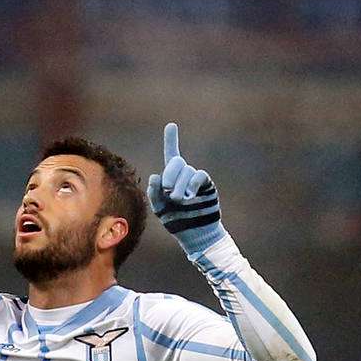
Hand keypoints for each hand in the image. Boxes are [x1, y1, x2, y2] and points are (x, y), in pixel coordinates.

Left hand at [147, 123, 225, 254]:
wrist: (195, 235)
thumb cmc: (176, 221)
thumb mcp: (160, 209)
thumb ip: (154, 193)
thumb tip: (155, 176)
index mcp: (171, 178)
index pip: (171, 155)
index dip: (171, 140)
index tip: (171, 125)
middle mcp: (184, 176)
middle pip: (176, 162)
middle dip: (169, 174)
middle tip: (167, 190)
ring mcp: (196, 181)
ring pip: (187, 171)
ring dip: (179, 185)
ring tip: (178, 200)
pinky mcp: (207, 186)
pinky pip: (199, 176)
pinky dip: (192, 184)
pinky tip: (189, 196)